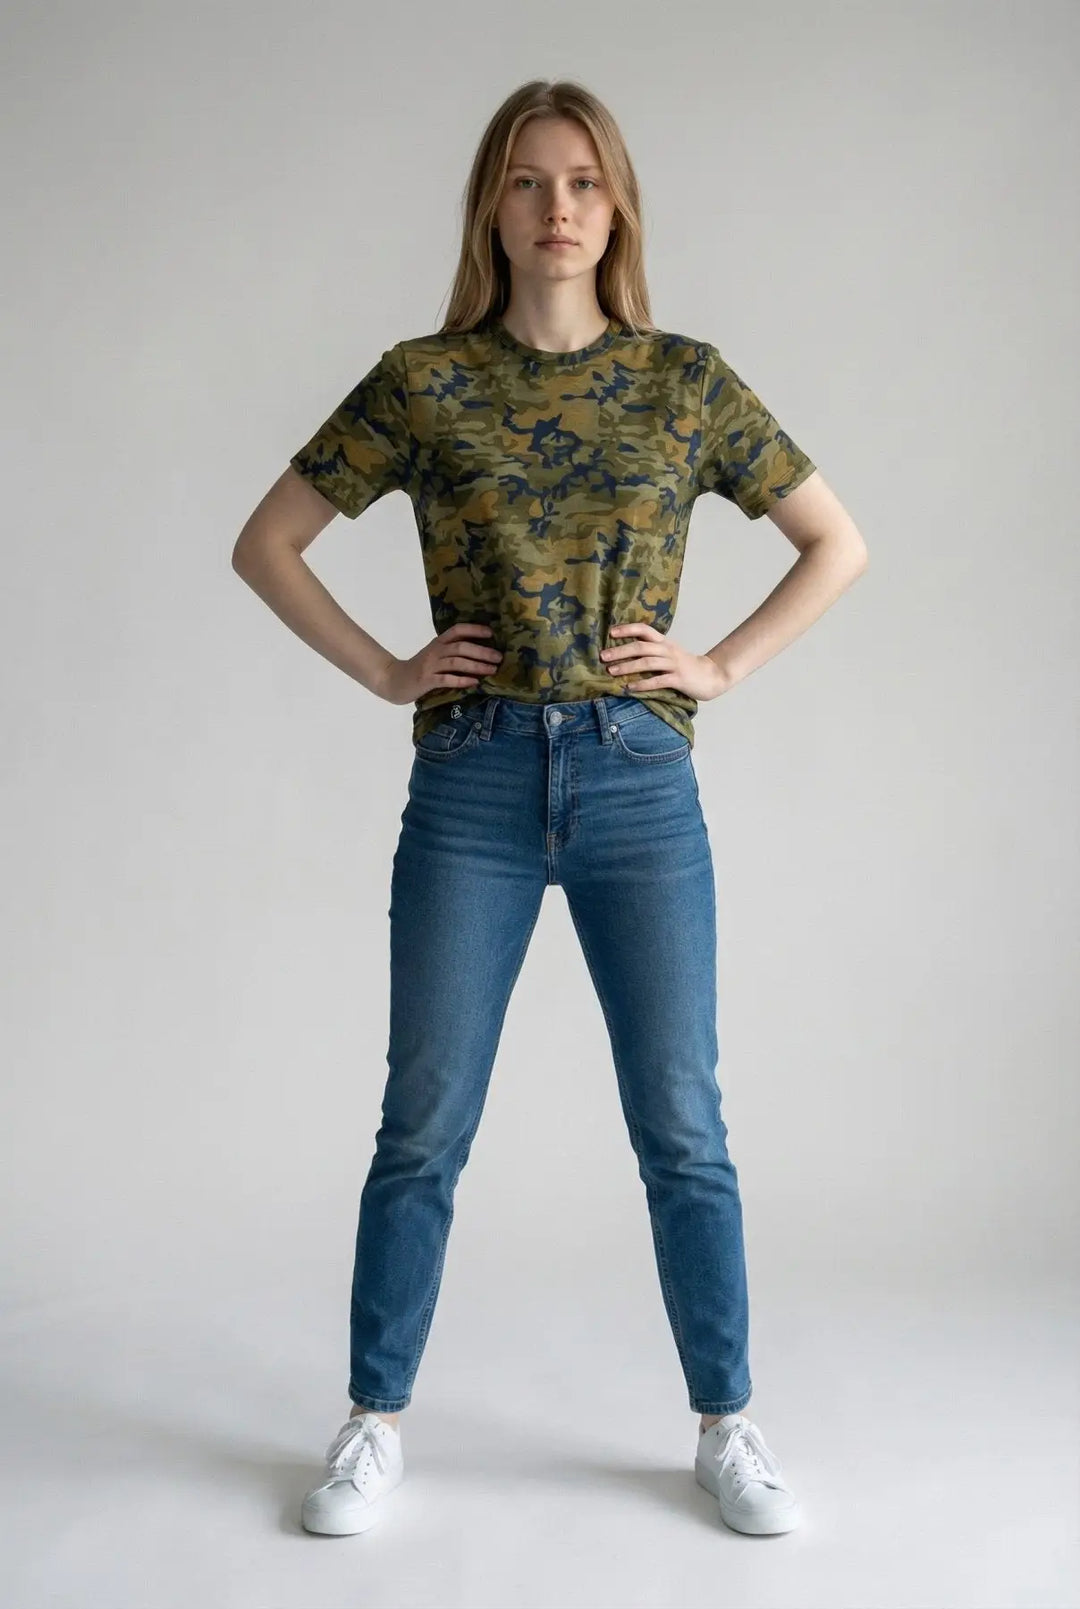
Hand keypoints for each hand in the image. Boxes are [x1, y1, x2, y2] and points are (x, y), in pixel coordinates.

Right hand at [374, 623, 503, 706]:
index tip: (491, 634)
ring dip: (476, 665)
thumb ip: (452, 652)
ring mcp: (430, 666)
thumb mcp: (435, 655)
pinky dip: (462, 680)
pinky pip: (446, 679)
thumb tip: (480, 651)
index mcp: (438, 642)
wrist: (393, 680)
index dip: (474, 630)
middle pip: (461, 647)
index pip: (457, 630)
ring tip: (492, 670)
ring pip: (456, 662)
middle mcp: (435, 651)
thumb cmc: (419, 669)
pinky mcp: (426, 680)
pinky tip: (474, 682)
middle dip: (482, 651)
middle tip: (499, 657)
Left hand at [599, 623, 728, 701]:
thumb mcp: (669, 653)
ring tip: (612, 671)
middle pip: (641, 646)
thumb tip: (625, 651)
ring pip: (647, 663)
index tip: (611, 632)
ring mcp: (673, 664)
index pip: (644, 630)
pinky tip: (630, 688)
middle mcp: (667, 650)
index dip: (627, 629)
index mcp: (664, 642)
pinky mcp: (678, 679)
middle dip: (620, 651)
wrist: (711, 676)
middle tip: (603, 656)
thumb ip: (652, 650)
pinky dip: (642, 684)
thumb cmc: (685, 666)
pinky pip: (657, 681)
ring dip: (627, 667)